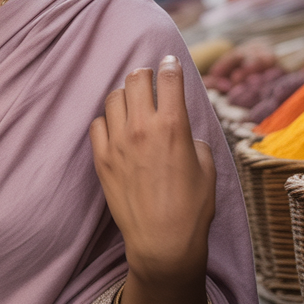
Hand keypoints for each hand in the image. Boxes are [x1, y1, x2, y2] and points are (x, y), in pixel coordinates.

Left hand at [90, 55, 215, 288]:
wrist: (162, 242)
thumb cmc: (192, 207)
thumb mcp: (206, 166)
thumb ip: (192, 137)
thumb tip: (181, 129)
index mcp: (173, 126)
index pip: (169, 79)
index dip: (170, 65)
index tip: (169, 61)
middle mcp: (142, 127)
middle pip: (136, 79)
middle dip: (145, 74)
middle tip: (149, 78)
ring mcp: (118, 142)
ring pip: (114, 98)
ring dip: (125, 95)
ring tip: (133, 104)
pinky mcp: (101, 158)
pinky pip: (97, 124)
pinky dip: (107, 121)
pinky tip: (116, 128)